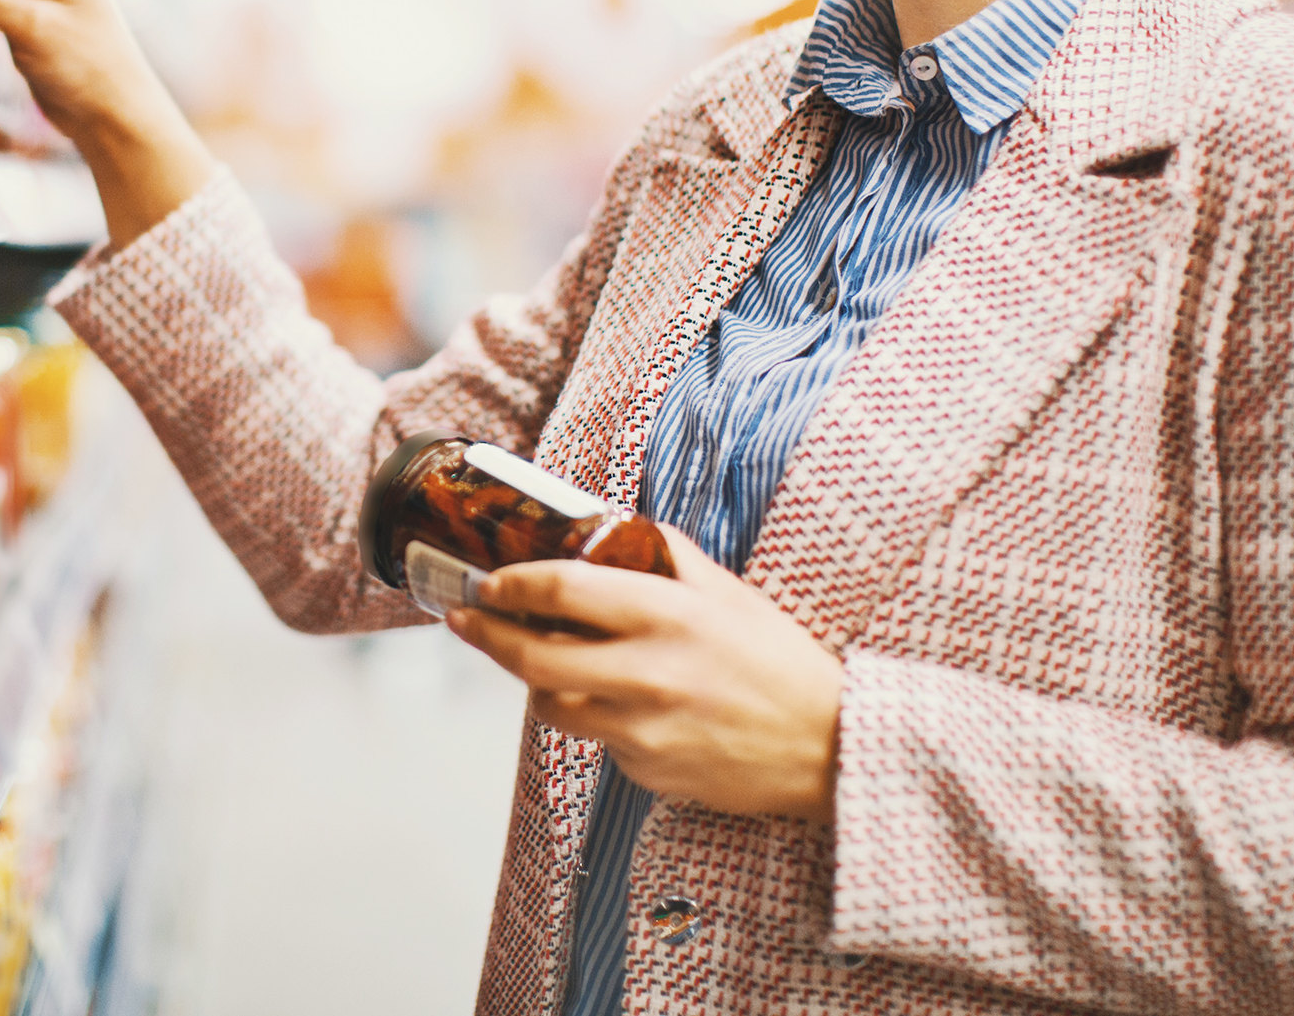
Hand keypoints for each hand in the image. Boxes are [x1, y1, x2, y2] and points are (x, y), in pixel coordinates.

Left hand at [446, 527, 843, 821]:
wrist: (828, 746)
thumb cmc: (778, 661)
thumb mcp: (727, 590)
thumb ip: (665, 553)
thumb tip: (609, 523)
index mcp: (667, 613)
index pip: (561, 589)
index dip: (510, 583)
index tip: (487, 580)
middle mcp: (647, 671)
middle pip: (532, 656)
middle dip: (486, 635)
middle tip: (465, 619)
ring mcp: (642, 729)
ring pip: (551, 705)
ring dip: (534, 679)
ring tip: (540, 657)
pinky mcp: (645, 770)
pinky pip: (594, 739)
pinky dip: (593, 716)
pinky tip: (621, 703)